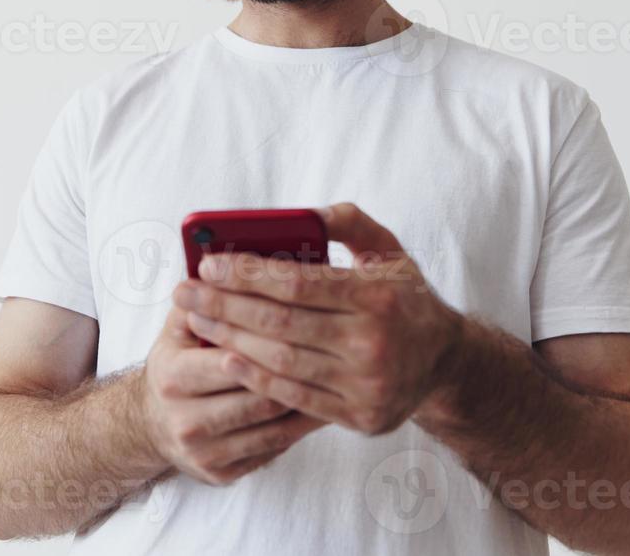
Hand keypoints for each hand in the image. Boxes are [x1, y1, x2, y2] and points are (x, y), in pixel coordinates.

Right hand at [139, 303, 327, 485]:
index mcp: (172, 375)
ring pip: (272, 426)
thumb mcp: (179, 327)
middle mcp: (184, 419)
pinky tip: (323, 405)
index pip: (230, 356)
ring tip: (339, 378)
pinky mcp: (222, 473)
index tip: (310, 322)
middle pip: (257, 396)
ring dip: (307, 402)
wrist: (153, 422)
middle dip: (298, 373)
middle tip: (338, 353)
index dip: (269, 341)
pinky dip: (300, 427)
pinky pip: (273, 448)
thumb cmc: (179, 360)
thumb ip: (204, 297)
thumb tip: (232, 264)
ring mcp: (204, 452)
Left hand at [174, 202, 462, 436]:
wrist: (446, 362)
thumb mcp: (389, 250)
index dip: (247, 273)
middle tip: (183, 290)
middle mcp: (373, 343)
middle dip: (223, 305)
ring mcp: (366, 385)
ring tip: (196, 318)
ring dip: (229, 339)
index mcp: (378, 296)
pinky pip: (293, 397)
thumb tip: (304, 213)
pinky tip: (226, 357)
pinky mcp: (359, 417)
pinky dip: (255, 378)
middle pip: (279, 324)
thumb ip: (349, 222)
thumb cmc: (404, 297)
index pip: (297, 283)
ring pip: (280, 362)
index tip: (207, 262)